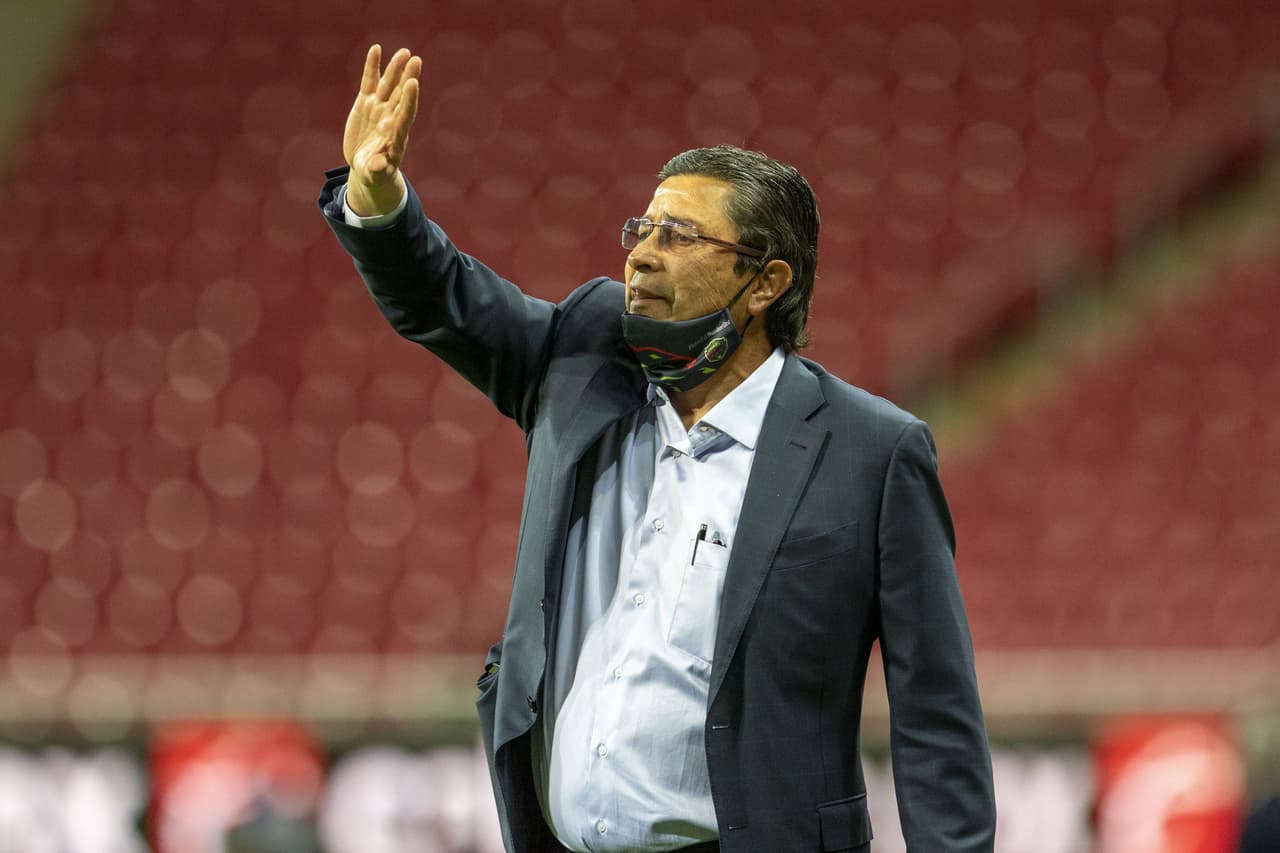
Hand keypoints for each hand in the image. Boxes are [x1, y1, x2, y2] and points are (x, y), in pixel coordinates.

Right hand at [342, 44, 421, 215]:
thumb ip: (377, 168)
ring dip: (395, 68)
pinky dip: (373, 66)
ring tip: (404, 52)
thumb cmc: (374, 174)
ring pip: (389, 85)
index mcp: (395, 134)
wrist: (367, 167)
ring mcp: (379, 108)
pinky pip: (370, 82)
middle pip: (401, 95)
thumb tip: (379, 164)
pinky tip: (376, 49)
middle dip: (407, 77)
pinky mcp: (366, 103)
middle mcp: (390, 117)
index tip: (413, 83)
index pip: (405, 113)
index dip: (409, 99)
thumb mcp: (373, 174)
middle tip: (415, 59)